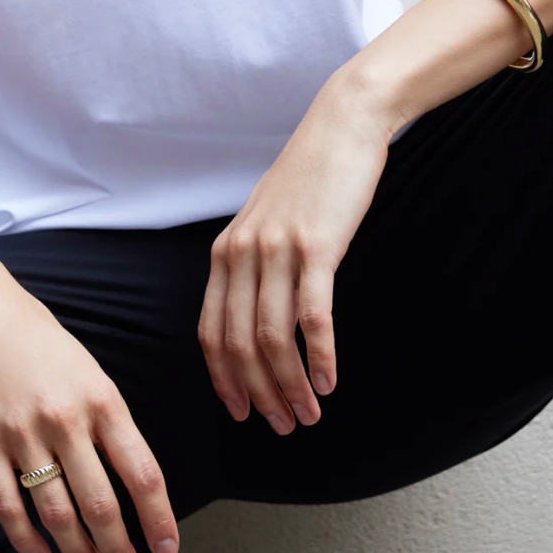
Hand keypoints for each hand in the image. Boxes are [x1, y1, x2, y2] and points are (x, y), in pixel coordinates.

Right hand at [0, 240, 177, 552]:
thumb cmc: (38, 338)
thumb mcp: (89, 371)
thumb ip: (109, 422)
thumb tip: (130, 479)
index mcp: (102, 399)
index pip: (143, 473)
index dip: (159, 519)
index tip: (167, 549)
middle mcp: (65, 420)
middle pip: (101, 504)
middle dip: (119, 549)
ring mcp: (21, 434)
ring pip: (57, 513)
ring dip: (79, 552)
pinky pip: (8, 505)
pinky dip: (26, 540)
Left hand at [199, 70, 393, 431]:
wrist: (342, 127)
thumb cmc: (311, 178)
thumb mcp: (267, 222)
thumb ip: (255, 265)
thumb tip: (258, 317)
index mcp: (225, 253)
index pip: (211, 333)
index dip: (223, 380)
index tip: (241, 413)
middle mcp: (242, 254)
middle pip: (238, 345)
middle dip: (259, 395)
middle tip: (284, 426)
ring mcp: (277, 250)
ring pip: (272, 338)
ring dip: (290, 385)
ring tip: (309, 414)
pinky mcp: (316, 246)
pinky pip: (312, 316)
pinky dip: (319, 356)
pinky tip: (329, 381)